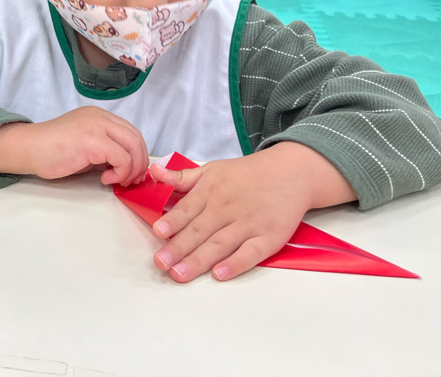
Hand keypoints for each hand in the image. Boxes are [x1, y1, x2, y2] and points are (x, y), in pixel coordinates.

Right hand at [27, 107, 149, 183]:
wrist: (29, 148)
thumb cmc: (51, 150)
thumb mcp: (84, 145)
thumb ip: (104, 149)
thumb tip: (124, 165)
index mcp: (99, 116)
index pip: (131, 132)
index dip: (137, 154)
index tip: (133, 173)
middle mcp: (101, 117)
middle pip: (136, 138)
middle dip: (139, 163)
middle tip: (131, 181)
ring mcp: (97, 126)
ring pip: (133, 146)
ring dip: (132, 169)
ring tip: (118, 181)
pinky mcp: (93, 140)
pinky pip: (122, 158)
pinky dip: (120, 173)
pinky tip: (105, 179)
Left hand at [149, 142, 355, 282]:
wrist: (291, 173)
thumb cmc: (246, 174)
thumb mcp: (212, 169)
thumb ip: (182, 177)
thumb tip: (154, 172)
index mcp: (211, 191)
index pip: (188, 209)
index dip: (173, 221)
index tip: (158, 233)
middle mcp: (227, 208)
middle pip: (200, 230)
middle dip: (179, 248)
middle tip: (161, 263)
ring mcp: (249, 223)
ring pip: (220, 244)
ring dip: (199, 260)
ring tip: (180, 274)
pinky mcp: (269, 237)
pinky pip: (250, 253)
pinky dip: (235, 264)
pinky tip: (219, 274)